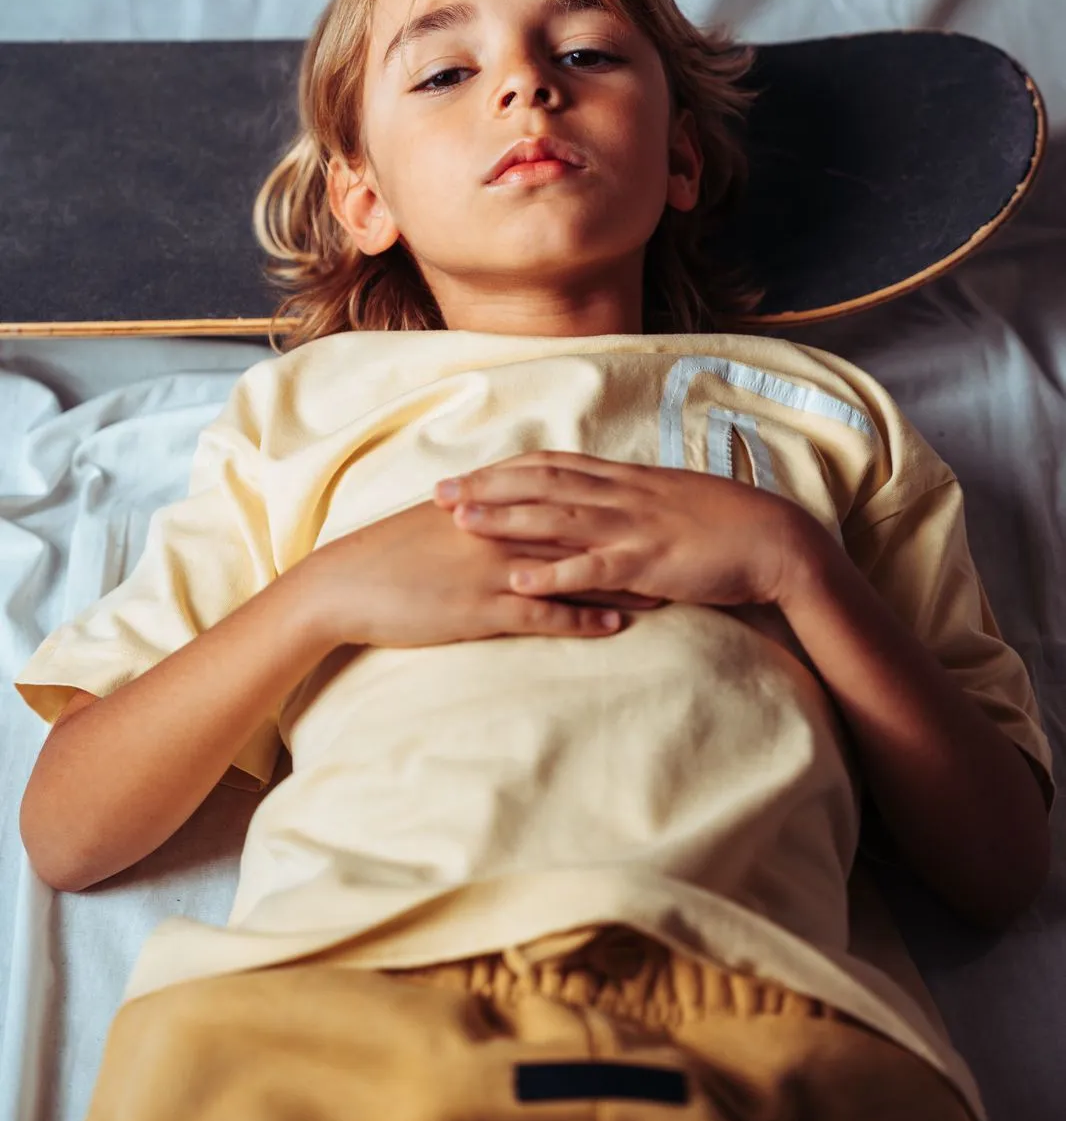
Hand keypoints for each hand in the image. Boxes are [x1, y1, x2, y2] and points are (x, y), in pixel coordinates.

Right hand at [294, 492, 662, 651]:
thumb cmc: (388, 554)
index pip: (558, 496)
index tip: (643, 506)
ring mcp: (492, 568)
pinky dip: (582, 618)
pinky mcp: (481, 607)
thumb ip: (480, 514)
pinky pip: (543, 613)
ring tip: (665, 588)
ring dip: (620, 580)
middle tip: (673, 545)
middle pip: (579, 530)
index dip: (604, 502)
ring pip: (571, 571)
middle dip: (627, 538)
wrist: (344, 584)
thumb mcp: (439, 524)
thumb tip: (510, 511)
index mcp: (489, 505)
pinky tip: (615, 624)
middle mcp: (498, 530)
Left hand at [433, 450, 803, 608]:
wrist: (775, 539)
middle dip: (486, 486)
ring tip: (459, 524)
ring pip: (557, 516)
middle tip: (437, 492)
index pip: (551, 463)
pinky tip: (518, 579)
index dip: (503, 468)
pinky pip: (593, 567)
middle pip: (540, 482)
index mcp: (624, 479)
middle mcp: (621, 494)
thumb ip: (628, 499)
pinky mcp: (648, 562)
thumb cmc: (723, 523)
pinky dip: (553, 572)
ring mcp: (633, 526)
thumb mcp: (667, 500)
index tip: (464, 472)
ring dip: (505, 519)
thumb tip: (595, 500)